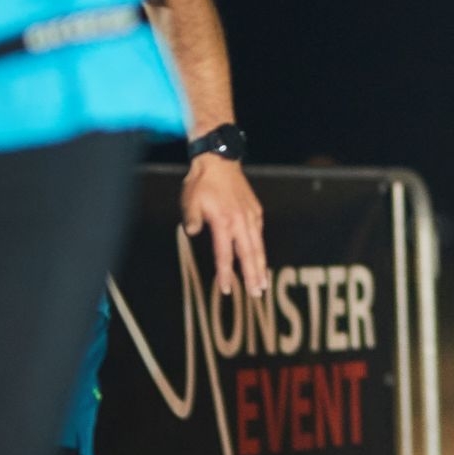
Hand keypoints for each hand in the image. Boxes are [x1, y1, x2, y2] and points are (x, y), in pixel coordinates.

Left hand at [183, 156, 267, 295]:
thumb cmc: (201, 182)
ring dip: (261, 266)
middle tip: (257, 294)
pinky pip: (259, 233)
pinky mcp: (256, 210)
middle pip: (249, 255)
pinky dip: (261, 248)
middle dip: (252, 276)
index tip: (226, 290)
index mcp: (223, 222)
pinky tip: (261, 257)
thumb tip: (193, 233)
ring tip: (264, 282)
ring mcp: (251, 216)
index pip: (225, 255)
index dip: (225, 274)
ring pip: (258, 246)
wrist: (219, 160)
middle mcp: (240, 222)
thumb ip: (192, 220)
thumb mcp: (189, 201)